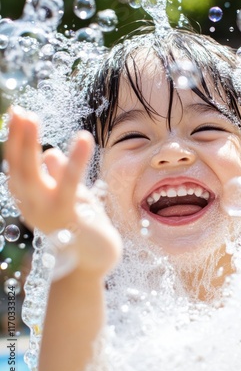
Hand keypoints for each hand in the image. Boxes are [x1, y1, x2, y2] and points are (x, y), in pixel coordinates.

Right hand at [4, 107, 121, 275]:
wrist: (95, 260)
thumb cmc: (82, 224)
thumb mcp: (68, 195)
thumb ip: (58, 175)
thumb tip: (50, 152)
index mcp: (29, 199)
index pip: (16, 166)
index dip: (15, 140)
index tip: (18, 113)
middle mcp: (30, 206)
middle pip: (17, 168)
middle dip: (16, 138)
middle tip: (18, 111)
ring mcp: (46, 214)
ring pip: (31, 175)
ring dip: (29, 144)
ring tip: (31, 117)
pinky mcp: (68, 218)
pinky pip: (69, 185)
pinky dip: (74, 161)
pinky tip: (82, 137)